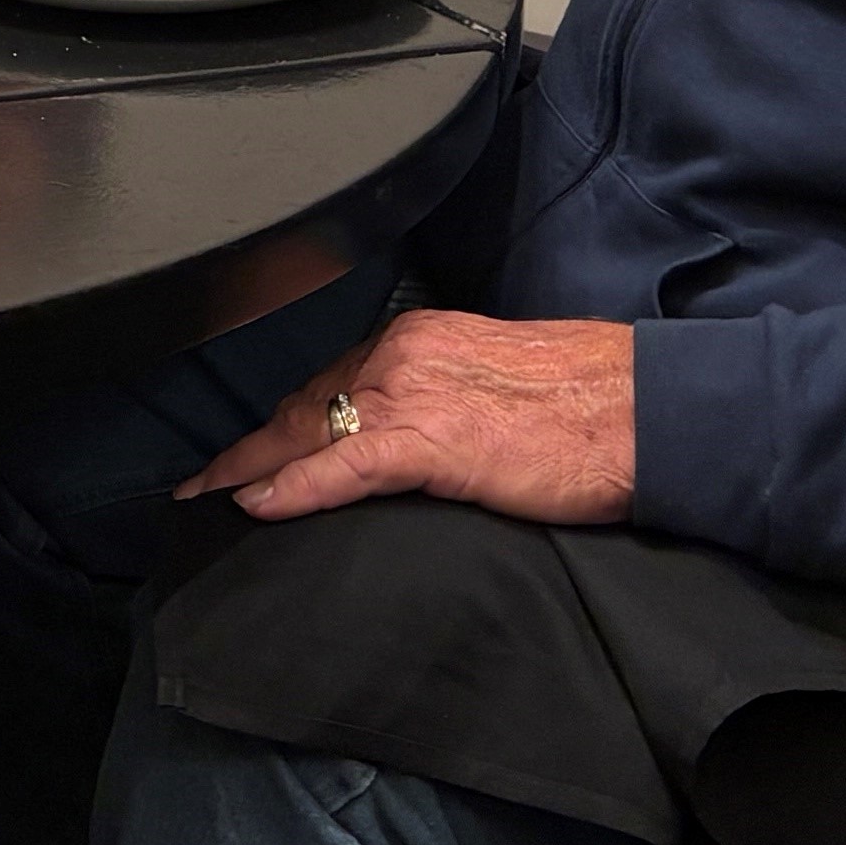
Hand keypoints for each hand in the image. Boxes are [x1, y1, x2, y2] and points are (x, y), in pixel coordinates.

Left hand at [187, 311, 635, 527]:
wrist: (642, 409)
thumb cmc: (587, 404)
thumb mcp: (494, 384)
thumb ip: (441, 398)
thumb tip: (413, 435)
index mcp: (418, 339)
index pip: (330, 382)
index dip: (282, 420)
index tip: (248, 447)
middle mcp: (401, 355)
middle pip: (304, 405)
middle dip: (250, 446)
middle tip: (202, 479)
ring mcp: (411, 395)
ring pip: (308, 432)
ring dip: (250, 468)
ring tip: (207, 496)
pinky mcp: (431, 440)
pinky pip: (343, 467)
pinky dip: (295, 488)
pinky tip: (258, 505)